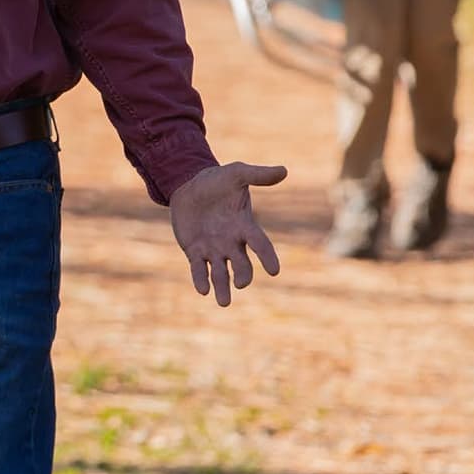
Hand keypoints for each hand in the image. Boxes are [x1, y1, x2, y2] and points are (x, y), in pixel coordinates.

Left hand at [169, 161, 285, 306]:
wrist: (188, 185)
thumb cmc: (217, 181)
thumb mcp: (237, 173)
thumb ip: (258, 175)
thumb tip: (284, 170)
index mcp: (244, 226)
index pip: (260, 244)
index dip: (268, 257)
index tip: (274, 271)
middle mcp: (232, 242)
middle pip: (242, 264)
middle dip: (243, 275)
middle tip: (242, 283)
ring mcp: (214, 248)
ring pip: (221, 273)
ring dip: (222, 288)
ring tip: (223, 302)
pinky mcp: (195, 251)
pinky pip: (199, 269)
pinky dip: (201, 280)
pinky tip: (203, 290)